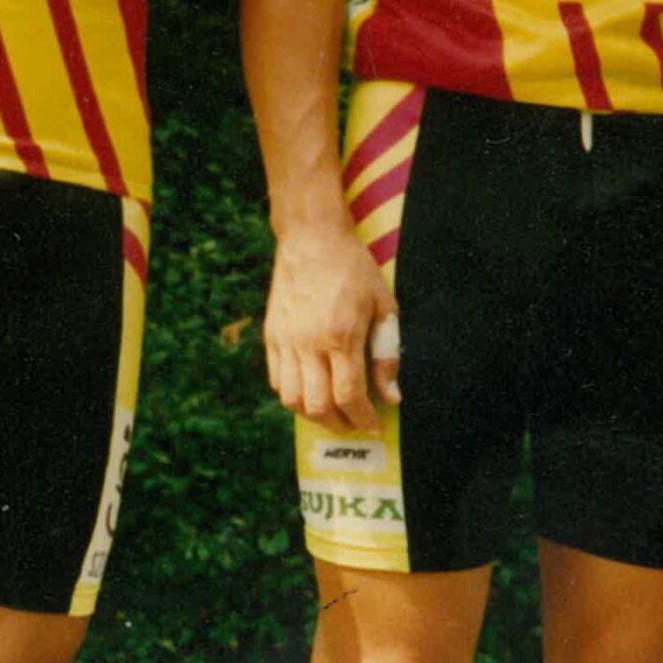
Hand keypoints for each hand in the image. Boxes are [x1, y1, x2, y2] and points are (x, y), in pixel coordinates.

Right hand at [263, 216, 399, 431]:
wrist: (311, 238)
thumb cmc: (353, 269)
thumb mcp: (383, 307)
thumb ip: (386, 355)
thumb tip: (391, 397)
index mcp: (340, 336)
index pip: (349, 397)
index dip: (363, 419)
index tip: (374, 425)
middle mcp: (308, 343)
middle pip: (318, 406)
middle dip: (340, 424)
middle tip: (355, 422)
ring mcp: (285, 341)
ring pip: (291, 399)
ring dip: (313, 414)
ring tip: (332, 411)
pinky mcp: (271, 335)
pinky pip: (276, 380)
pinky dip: (292, 394)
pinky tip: (311, 390)